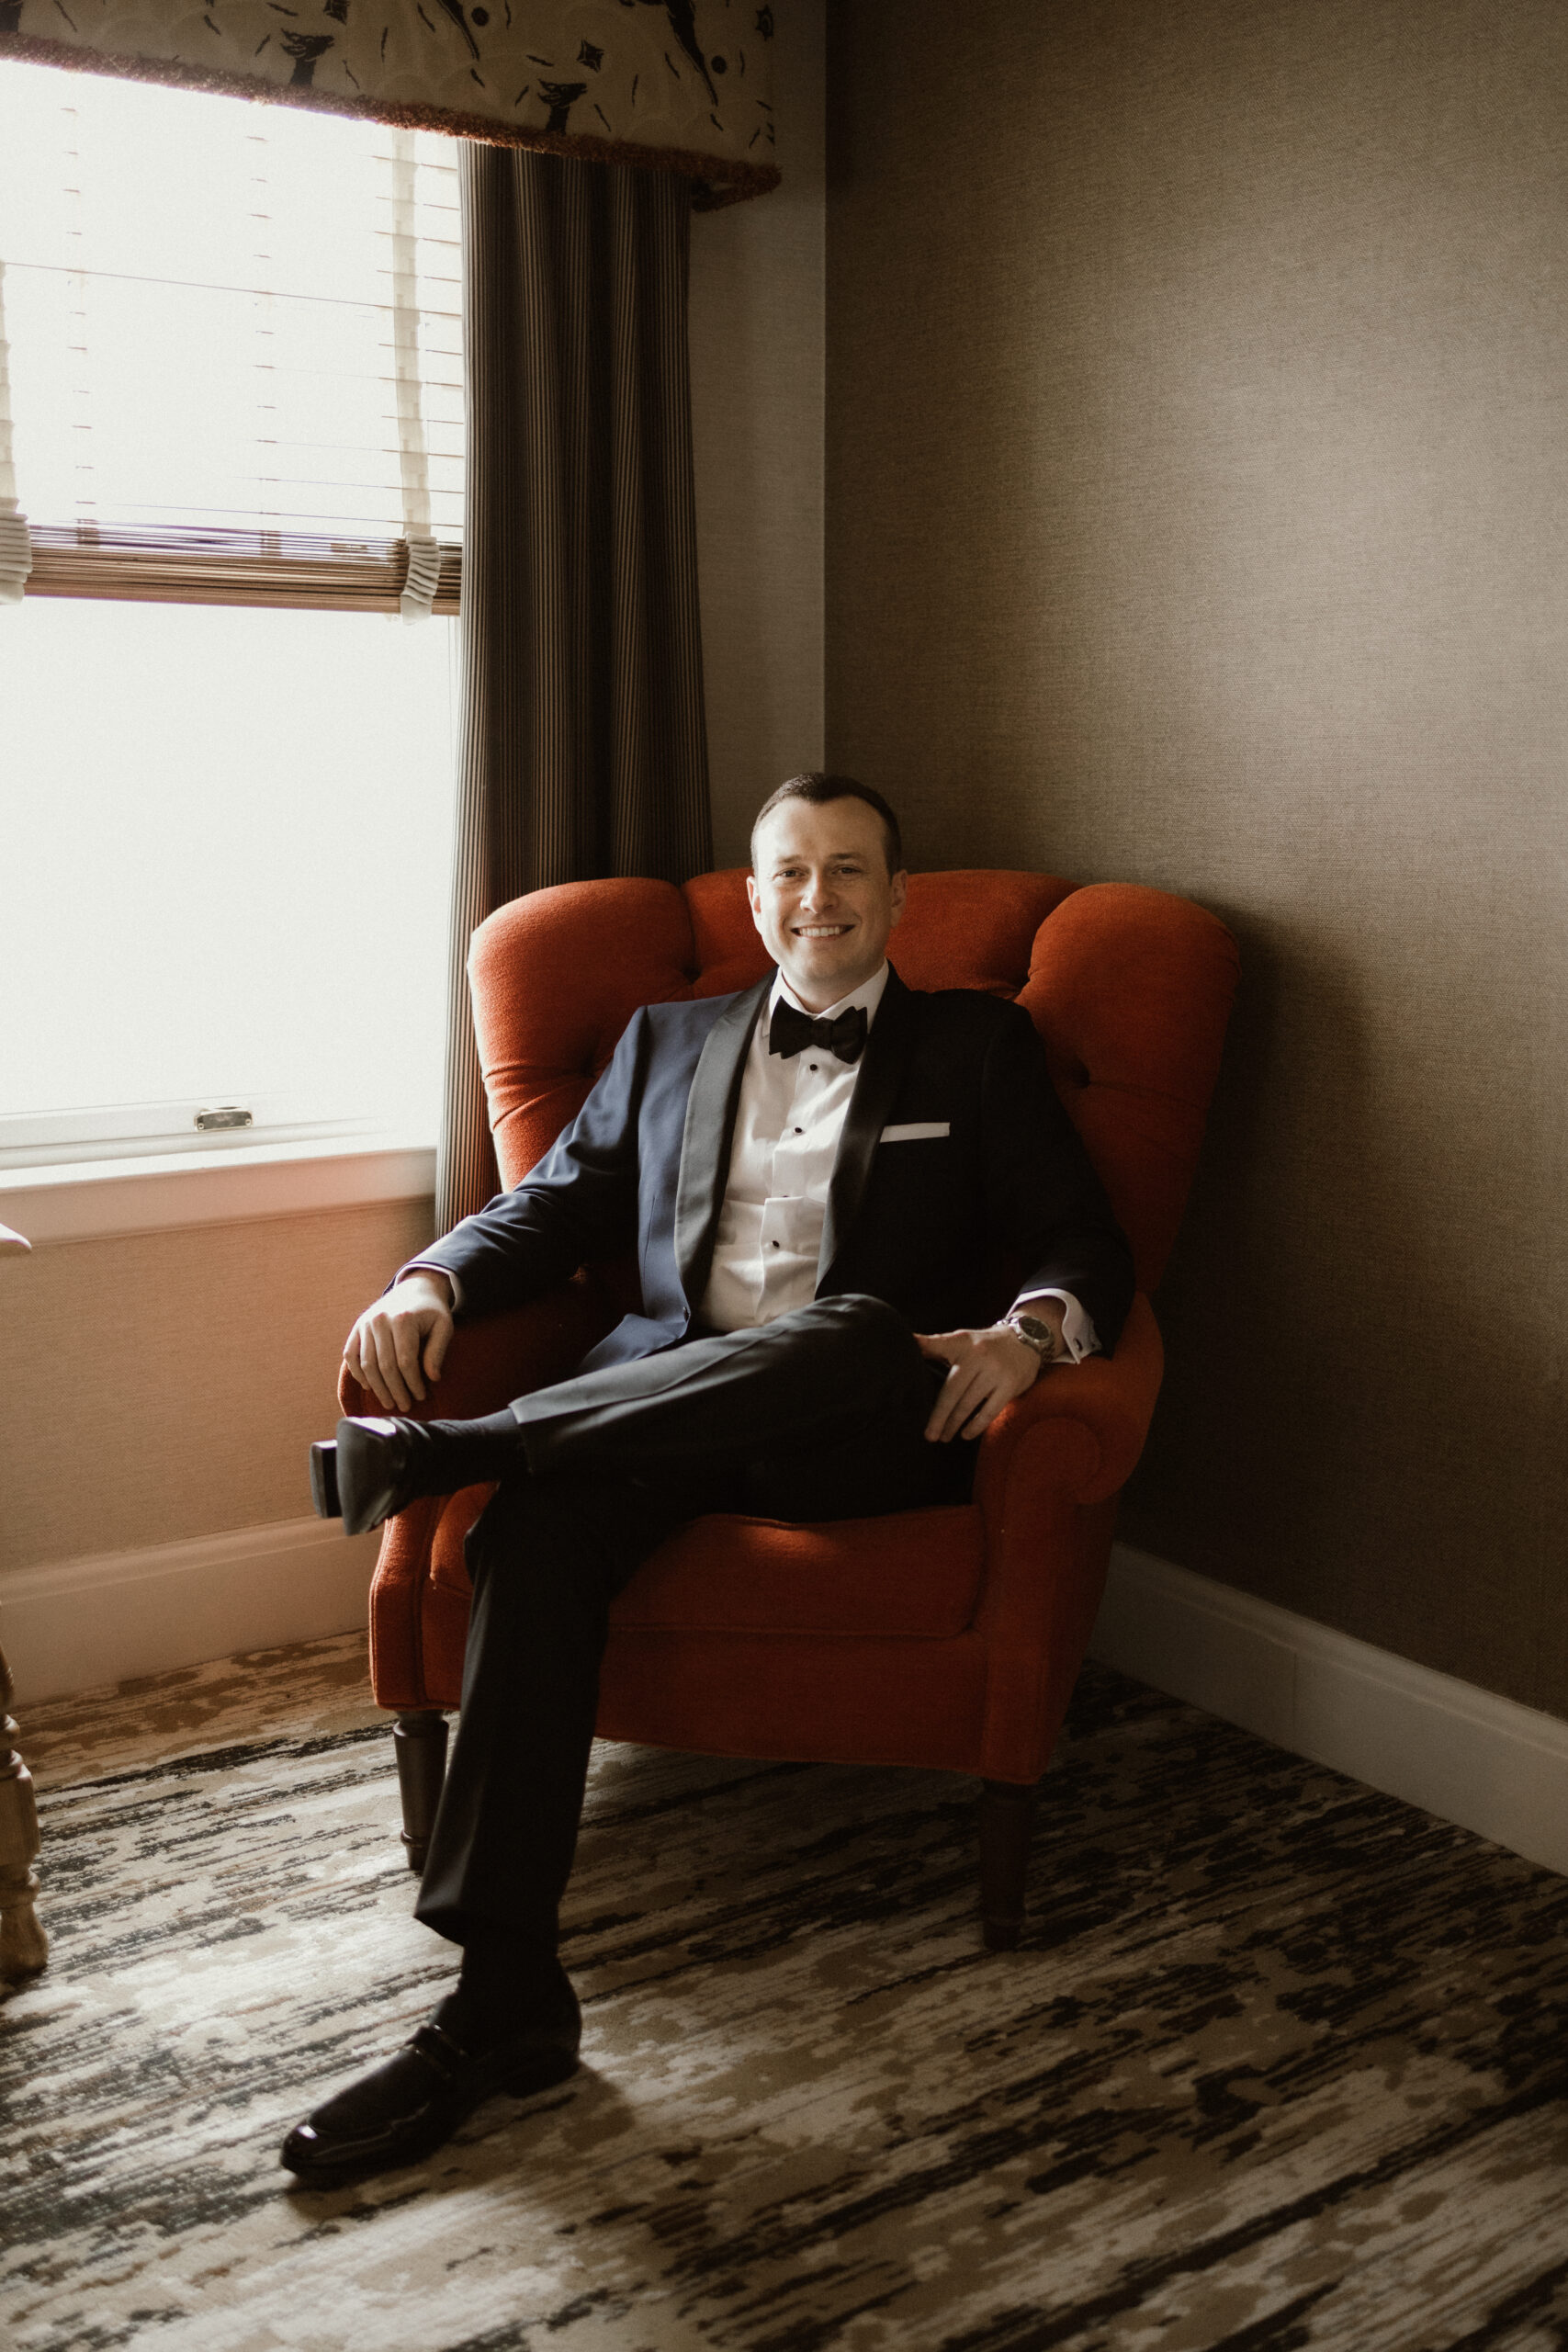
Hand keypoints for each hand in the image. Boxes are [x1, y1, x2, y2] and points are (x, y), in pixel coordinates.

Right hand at [344, 1271, 454, 1412]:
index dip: (412, 1383)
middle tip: (404, 1406)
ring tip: (389, 1402)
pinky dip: (358, 1373)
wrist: (415, 1288)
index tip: (421, 1396)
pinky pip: (351, 1355)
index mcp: (403, 1319)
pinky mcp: (357, 1327)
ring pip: (367, 1364)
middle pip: (385, 1365)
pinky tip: (369, 1386)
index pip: (406, 1361)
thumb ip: (438, 1351)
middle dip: (395, 1390)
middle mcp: (380, 1320)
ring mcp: (365, 1323)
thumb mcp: (444, 1326)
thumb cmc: (432, 1311)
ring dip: (377, 1387)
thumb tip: (433, 1378)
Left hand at [915, 1322, 1045, 1441]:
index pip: (938, 1348)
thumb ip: (935, 1345)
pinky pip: (989, 1411)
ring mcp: (995, 1371)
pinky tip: (965, 1434)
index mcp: (961, 1342)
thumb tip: (908, 1343)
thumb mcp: (961, 1339)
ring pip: (969, 1404)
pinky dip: (976, 1425)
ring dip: (954, 1424)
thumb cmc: (984, 1345)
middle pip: (952, 1391)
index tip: (908, 1368)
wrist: (1024, 1340)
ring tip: (943, 1436)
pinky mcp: (1010, 1385)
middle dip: (939, 1416)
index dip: (923, 1350)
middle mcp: (978, 1356)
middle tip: (929, 1435)